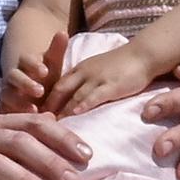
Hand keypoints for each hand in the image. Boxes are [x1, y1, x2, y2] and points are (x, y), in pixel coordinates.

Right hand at [0, 30, 68, 112]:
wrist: (36, 99)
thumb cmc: (46, 81)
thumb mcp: (53, 67)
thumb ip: (56, 50)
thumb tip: (62, 32)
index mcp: (25, 65)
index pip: (25, 60)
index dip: (34, 65)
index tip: (45, 71)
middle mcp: (14, 78)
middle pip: (14, 77)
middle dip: (26, 83)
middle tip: (40, 91)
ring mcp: (7, 94)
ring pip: (7, 94)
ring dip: (19, 101)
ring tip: (35, 109)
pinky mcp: (4, 109)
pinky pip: (3, 112)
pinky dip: (11, 115)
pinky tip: (22, 122)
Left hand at [42, 40, 161, 117]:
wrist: (142, 55)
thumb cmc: (122, 66)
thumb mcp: (98, 71)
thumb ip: (86, 83)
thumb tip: (76, 102)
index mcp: (80, 69)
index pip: (57, 85)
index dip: (47, 100)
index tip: (37, 115)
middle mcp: (84, 72)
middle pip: (59, 89)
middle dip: (48, 106)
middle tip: (38, 123)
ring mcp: (96, 78)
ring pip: (73, 94)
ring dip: (61, 110)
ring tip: (51, 125)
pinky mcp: (110, 85)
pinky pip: (93, 96)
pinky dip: (81, 105)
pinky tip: (74, 115)